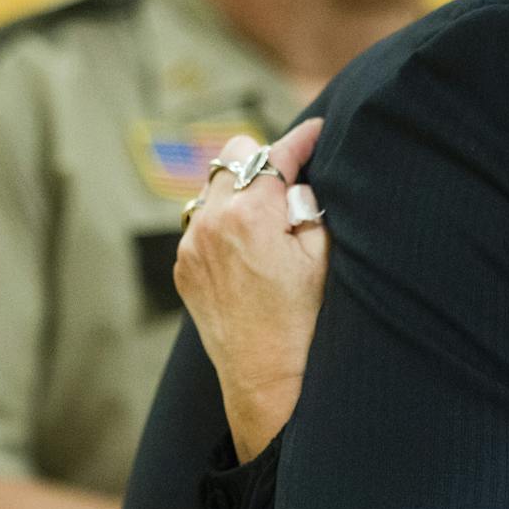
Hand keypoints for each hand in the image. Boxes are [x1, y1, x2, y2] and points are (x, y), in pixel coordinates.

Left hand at [175, 118, 327, 460]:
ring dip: (241, 190)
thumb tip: (298, 181)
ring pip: (213, 186)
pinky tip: (251, 246)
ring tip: (270, 215)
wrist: (267, 379)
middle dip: (264, 161)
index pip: (278, 156)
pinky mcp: (184, 267)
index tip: (319, 129)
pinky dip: (225, 220)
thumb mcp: (323, 256)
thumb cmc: (305, 320)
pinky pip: (202, 221)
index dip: (304, 139)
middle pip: (234, 155)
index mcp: (252, 216)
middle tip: (291, 180)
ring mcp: (192, 246)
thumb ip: (310, 206)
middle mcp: (213, 223)